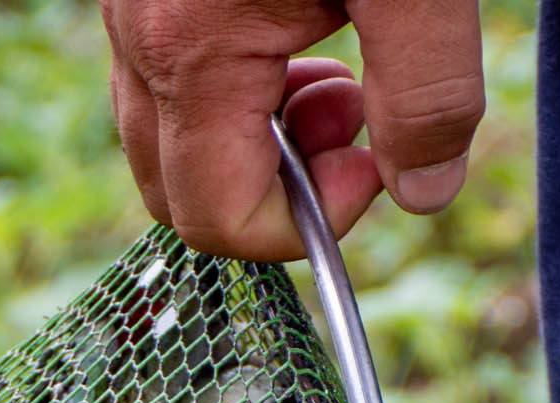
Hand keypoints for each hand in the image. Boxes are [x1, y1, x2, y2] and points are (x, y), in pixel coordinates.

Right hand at [101, 0, 485, 261]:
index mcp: (192, 50)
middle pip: (180, 191)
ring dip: (260, 137)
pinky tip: (304, 28)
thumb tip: (426, 193)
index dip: (304, 224)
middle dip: (279, 188)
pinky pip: (173, 77)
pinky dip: (239, 86)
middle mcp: (139, 38)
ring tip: (341, 74)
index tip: (372, 167)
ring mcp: (131, 10)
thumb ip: (428, 92)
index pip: (215, 218)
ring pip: (171, 135)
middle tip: (359, 127)